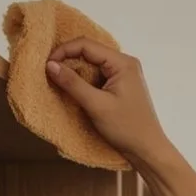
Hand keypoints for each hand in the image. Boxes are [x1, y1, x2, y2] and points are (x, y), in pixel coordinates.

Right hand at [45, 37, 170, 166]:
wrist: (147, 150)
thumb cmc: (127, 128)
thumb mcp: (96, 105)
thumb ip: (73, 83)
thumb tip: (50, 65)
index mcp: (122, 63)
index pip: (87, 45)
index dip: (64, 51)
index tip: (47, 65)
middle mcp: (124, 63)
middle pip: (89, 52)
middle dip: (68, 60)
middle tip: (50, 73)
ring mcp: (124, 74)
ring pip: (92, 64)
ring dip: (75, 71)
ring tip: (59, 81)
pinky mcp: (120, 86)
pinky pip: (97, 76)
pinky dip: (83, 81)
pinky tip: (74, 89)